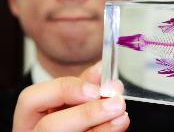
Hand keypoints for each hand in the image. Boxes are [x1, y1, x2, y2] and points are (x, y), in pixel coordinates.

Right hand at [12, 62, 129, 131]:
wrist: (76, 127)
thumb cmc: (69, 114)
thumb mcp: (71, 98)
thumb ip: (83, 85)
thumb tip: (100, 68)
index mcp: (29, 117)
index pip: (31, 99)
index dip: (64, 90)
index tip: (95, 89)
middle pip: (50, 126)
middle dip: (87, 113)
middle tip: (116, 103)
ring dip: (102, 126)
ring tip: (122, 115)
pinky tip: (118, 125)